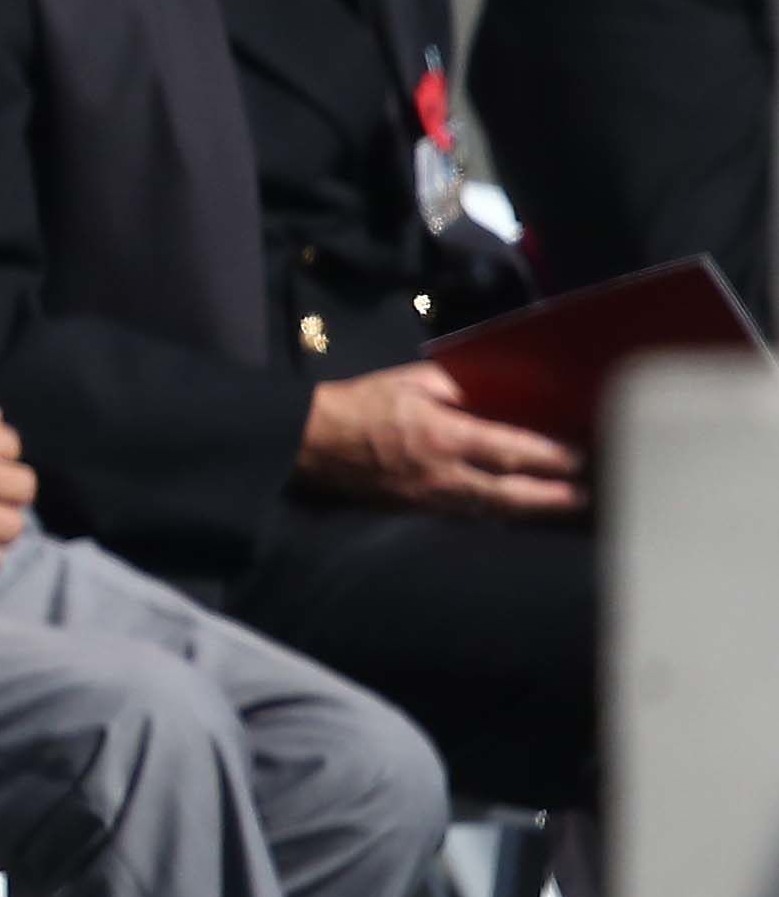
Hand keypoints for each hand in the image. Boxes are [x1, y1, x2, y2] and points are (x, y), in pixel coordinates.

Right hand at [298, 362, 585, 518]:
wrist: (313, 442)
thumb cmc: (361, 403)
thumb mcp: (408, 380)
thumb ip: (454, 386)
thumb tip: (494, 390)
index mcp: (443, 435)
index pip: (509, 450)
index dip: (548, 456)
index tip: (576, 457)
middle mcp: (444, 473)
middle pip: (510, 492)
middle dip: (551, 495)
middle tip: (583, 495)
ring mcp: (432, 498)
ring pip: (493, 510)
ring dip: (531, 510)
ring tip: (560, 506)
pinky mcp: (419, 511)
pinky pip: (469, 515)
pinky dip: (498, 514)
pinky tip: (514, 511)